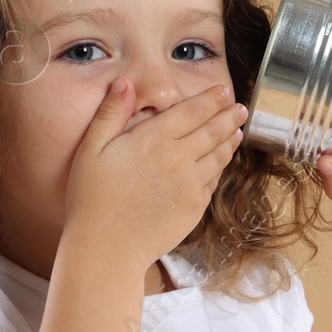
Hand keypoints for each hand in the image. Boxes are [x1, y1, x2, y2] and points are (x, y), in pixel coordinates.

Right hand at [64, 77, 247, 269]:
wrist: (107, 248)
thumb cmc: (91, 200)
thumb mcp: (90, 150)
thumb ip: (110, 113)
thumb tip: (123, 82)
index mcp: (152, 140)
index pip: (191, 111)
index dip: (210, 99)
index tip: (222, 91)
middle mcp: (177, 159)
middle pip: (212, 131)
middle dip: (228, 116)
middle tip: (241, 108)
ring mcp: (190, 185)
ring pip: (218, 156)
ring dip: (230, 140)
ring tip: (238, 131)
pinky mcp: (194, 208)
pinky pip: (212, 182)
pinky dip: (220, 168)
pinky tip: (221, 163)